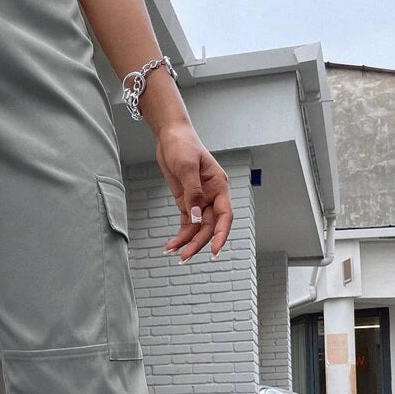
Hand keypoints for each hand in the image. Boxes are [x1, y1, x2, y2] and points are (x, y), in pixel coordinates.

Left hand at [155, 122, 231, 261]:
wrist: (170, 136)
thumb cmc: (183, 145)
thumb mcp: (187, 166)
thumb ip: (193, 192)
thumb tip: (196, 217)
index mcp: (219, 186)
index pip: (224, 216)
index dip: (220, 234)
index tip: (215, 251)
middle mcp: (212, 196)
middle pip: (209, 226)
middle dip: (198, 243)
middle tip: (184, 258)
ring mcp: (199, 200)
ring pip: (197, 228)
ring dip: (187, 242)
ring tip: (174, 254)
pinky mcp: (187, 202)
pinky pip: (187, 223)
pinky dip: (180, 234)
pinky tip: (171, 245)